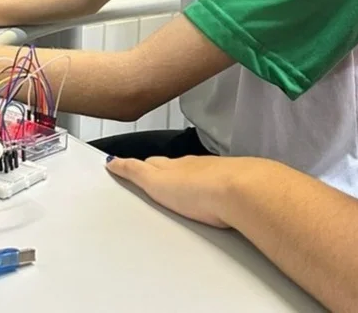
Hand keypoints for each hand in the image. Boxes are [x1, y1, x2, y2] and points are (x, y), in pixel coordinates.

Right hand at [106, 155, 235, 228]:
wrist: (243, 192)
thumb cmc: (201, 189)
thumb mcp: (156, 182)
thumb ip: (135, 172)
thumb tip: (114, 160)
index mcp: (173, 166)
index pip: (150, 163)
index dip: (137, 165)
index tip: (124, 164)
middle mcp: (193, 167)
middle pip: (171, 166)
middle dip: (158, 169)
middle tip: (146, 172)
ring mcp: (214, 177)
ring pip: (194, 174)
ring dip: (184, 179)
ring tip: (176, 187)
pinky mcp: (232, 191)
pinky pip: (215, 186)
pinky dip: (207, 189)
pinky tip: (207, 198)